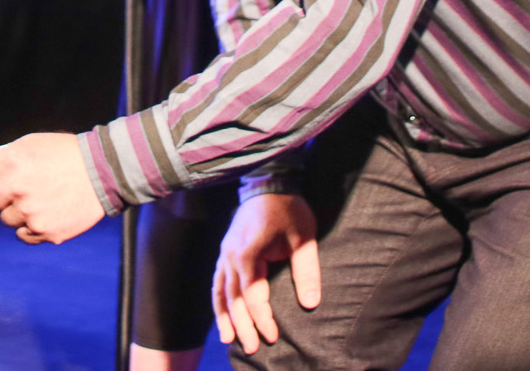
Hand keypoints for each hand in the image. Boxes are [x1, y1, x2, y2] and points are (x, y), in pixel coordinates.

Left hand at [0, 133, 107, 243]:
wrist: (101, 171)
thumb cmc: (65, 154)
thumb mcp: (31, 144)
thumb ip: (5, 159)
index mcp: (10, 163)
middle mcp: (16, 188)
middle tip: (11, 193)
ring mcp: (30, 212)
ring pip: (6, 220)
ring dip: (15, 213)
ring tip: (37, 200)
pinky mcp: (44, 231)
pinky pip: (23, 235)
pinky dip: (30, 228)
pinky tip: (45, 213)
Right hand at [212, 194, 320, 354]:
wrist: (270, 180)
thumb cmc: (289, 209)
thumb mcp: (304, 238)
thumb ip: (307, 270)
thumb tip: (311, 303)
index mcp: (248, 249)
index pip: (252, 292)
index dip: (261, 316)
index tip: (272, 335)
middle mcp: (231, 253)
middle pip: (232, 296)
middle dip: (242, 324)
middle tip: (253, 348)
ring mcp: (225, 251)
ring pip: (220, 290)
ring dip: (225, 316)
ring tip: (230, 340)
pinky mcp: (225, 251)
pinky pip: (217, 281)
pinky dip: (218, 301)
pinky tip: (223, 317)